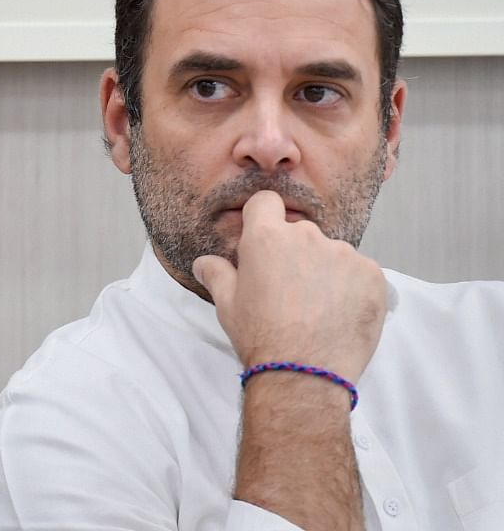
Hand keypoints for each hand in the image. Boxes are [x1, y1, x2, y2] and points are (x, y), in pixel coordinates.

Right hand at [192, 190, 386, 382]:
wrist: (305, 374)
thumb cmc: (260, 337)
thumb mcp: (226, 305)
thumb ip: (216, 274)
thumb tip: (204, 263)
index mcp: (266, 238)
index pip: (265, 202)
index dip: (263, 218)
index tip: (264, 240)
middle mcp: (307, 236)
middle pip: (300, 232)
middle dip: (295, 253)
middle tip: (289, 290)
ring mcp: (344, 254)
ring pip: (332, 253)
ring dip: (325, 271)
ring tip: (318, 308)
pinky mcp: (373, 275)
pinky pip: (360, 272)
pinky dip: (352, 287)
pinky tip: (340, 314)